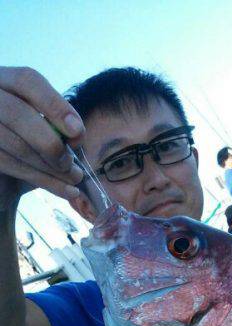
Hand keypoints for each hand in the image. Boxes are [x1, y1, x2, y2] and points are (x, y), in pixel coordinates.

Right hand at [0, 66, 84, 211]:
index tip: (77, 132)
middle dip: (51, 142)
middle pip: (18, 113)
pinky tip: (65, 190)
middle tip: (72, 164)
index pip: (27, 81)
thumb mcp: (44, 129)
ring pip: (15, 144)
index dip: (55, 105)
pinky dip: (42, 180)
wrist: (7, 179)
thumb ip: (57, 125)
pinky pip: (10, 165)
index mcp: (5, 81)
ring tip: (74, 179)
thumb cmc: (30, 147)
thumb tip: (75, 133)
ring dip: (50, 167)